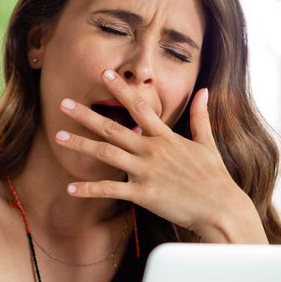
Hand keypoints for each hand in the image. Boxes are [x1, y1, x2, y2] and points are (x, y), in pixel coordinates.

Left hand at [54, 69, 266, 243]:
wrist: (221, 207)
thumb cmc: (215, 178)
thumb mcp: (207, 144)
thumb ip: (201, 117)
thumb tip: (206, 91)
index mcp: (165, 137)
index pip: (139, 106)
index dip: (120, 89)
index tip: (104, 74)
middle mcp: (152, 150)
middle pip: (113, 128)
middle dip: (86, 115)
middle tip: (63, 103)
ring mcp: (146, 171)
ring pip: (106, 154)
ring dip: (80, 145)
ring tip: (58, 136)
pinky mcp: (143, 194)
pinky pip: (110, 190)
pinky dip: (89, 189)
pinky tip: (70, 188)